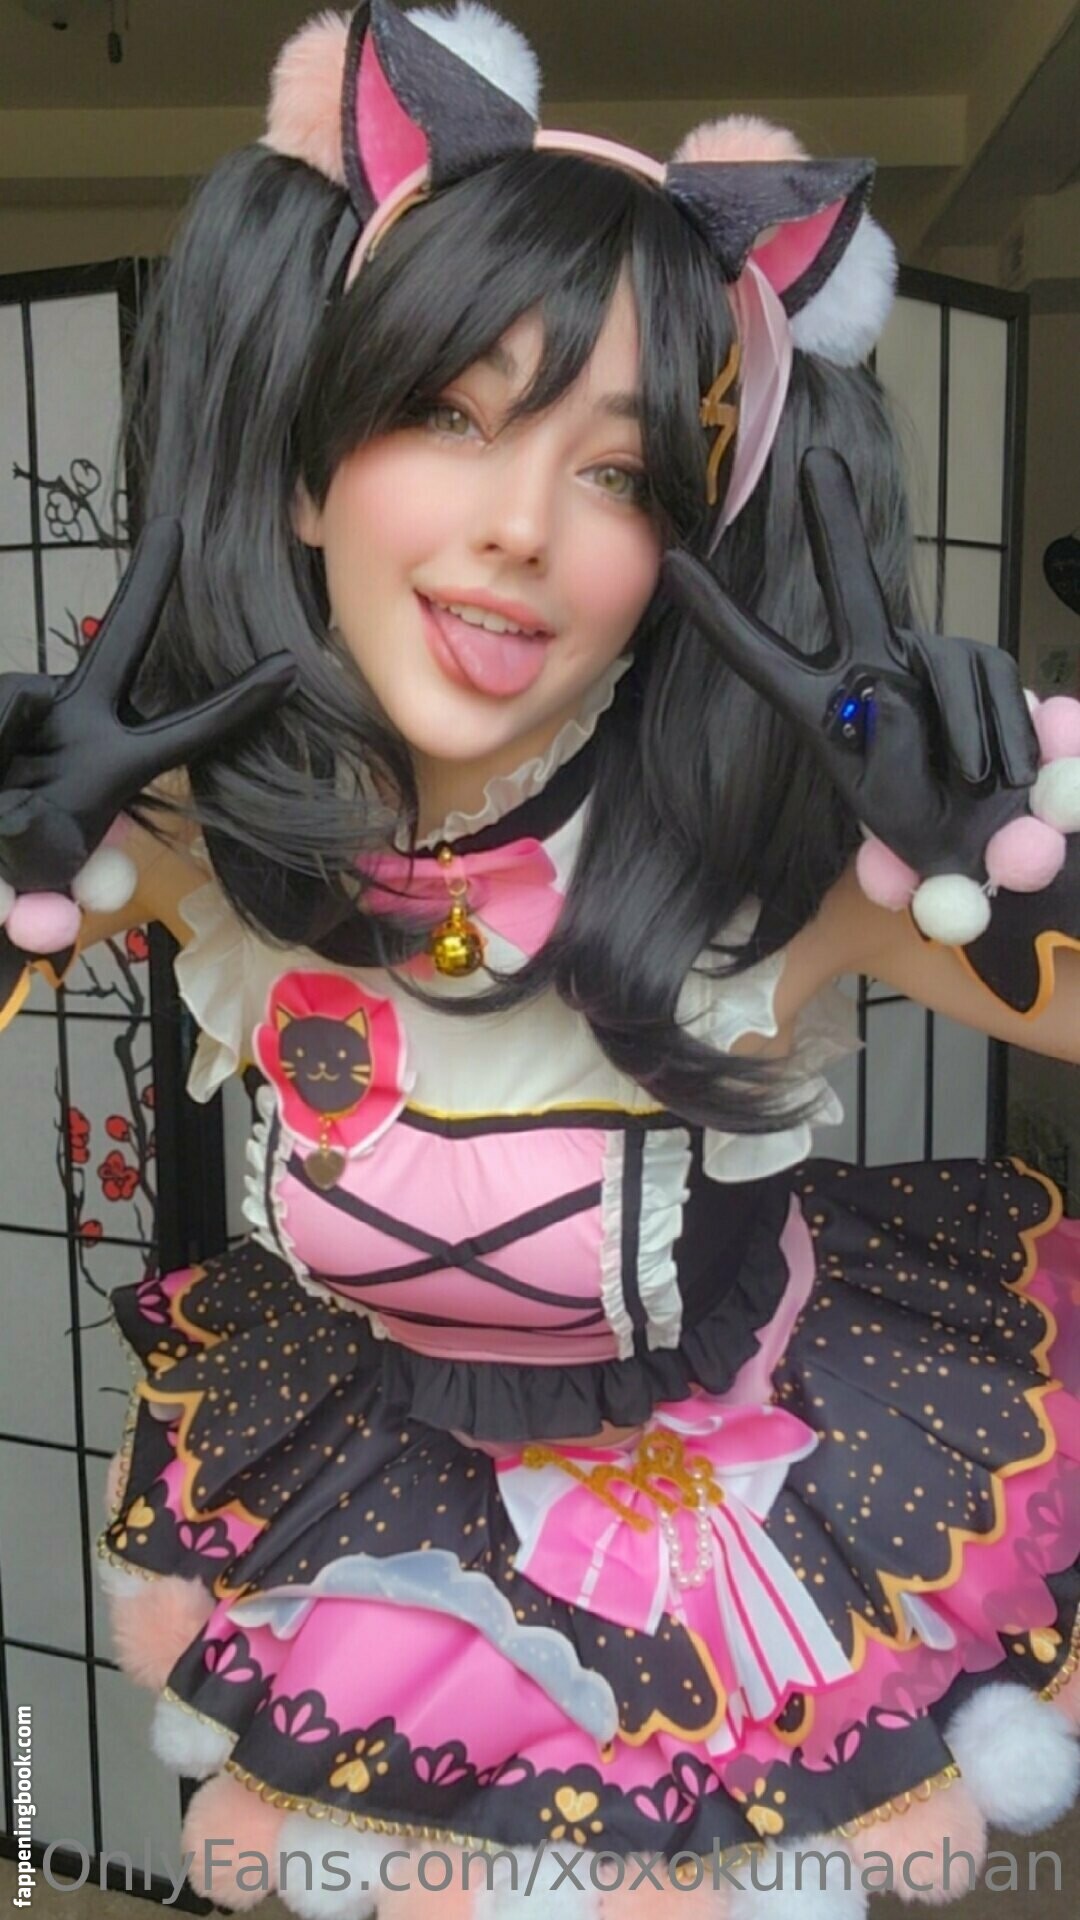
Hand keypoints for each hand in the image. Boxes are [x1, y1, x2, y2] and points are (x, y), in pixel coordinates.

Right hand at [0, 518, 295, 892]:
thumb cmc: (16, 859)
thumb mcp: (37, 857)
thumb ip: (36, 818)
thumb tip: (31, 706)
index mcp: (120, 764)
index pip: (193, 730)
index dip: (241, 703)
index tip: (290, 669)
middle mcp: (81, 720)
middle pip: (118, 644)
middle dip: (147, 585)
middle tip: (171, 529)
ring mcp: (35, 702)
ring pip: (20, 700)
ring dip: (6, 745)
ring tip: (3, 798)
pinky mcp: (5, 698)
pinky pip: (3, 710)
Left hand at [662, 448, 1037, 886]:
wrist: (989, 846)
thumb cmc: (921, 828)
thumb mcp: (886, 808)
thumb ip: (881, 756)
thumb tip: (885, 691)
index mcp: (820, 706)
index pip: (761, 655)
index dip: (720, 614)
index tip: (675, 565)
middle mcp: (871, 667)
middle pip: (852, 587)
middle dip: (836, 523)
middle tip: (820, 463)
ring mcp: (927, 659)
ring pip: (948, 666)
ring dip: (965, 739)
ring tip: (972, 788)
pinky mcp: (979, 662)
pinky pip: (990, 679)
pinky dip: (1000, 733)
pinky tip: (1002, 774)